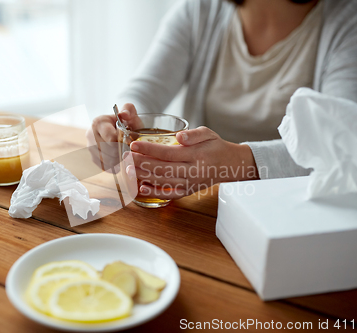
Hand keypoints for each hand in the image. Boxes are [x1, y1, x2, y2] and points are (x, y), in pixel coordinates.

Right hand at [86, 103, 142, 170]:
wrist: (120, 129)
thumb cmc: (126, 122)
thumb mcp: (130, 113)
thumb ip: (129, 110)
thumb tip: (124, 115)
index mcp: (98, 123)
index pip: (111, 139)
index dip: (124, 142)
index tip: (130, 140)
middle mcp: (90, 135)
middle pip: (110, 151)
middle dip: (122, 151)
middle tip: (129, 147)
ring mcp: (90, 148)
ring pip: (108, 161)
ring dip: (120, 159)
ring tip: (125, 152)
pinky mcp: (93, 158)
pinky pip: (106, 167)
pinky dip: (115, 165)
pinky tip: (120, 158)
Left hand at [126, 126, 258, 198]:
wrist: (230, 164)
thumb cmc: (216, 146)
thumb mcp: (208, 133)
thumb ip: (194, 134)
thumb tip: (179, 136)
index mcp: (196, 155)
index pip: (168, 153)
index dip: (149, 150)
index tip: (134, 145)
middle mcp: (192, 171)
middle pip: (162, 168)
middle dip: (142, 163)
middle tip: (126, 157)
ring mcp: (190, 183)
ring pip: (163, 181)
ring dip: (144, 176)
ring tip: (129, 170)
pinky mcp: (188, 191)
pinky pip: (170, 194)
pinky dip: (155, 193)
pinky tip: (142, 188)